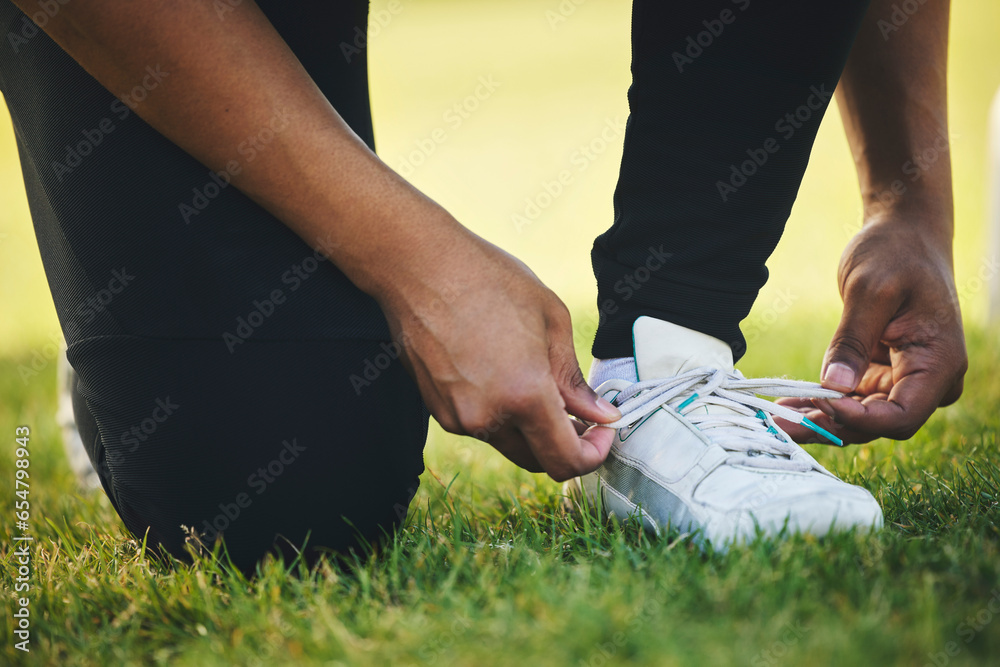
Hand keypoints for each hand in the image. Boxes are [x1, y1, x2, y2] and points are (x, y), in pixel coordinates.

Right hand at [378, 228, 619, 480]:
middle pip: (537, 461)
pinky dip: (498, 412)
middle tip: (577, 413)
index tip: (601, 434)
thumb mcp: (551, 319)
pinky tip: (497, 370)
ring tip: (533, 378)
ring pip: (508, 442)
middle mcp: (489, 417)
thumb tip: (601, 415)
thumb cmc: (489, 280)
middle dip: (563, 445)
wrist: (419, 266)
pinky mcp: (437, 410)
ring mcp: (458, 417)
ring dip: (528, 427)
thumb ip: (575, 379)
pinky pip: (480, 425)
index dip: (592, 456)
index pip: (566, 462)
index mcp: (525, 395)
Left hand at [777, 215, 966, 443]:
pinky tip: (787, 405)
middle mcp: (928, 381)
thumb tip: (834, 386)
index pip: (901, 416)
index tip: (819, 403)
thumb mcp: (871, 290)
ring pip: (862, 417)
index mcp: (938, 363)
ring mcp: (904, 380)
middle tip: (779, 425)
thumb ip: (853, 340)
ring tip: (775, 419)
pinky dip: (822, 404)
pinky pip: (853, 400)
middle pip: (877, 425)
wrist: (905, 235)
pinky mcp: (881, 374)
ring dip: (819, 419)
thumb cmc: (896, 253)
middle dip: (829, 426)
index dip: (859, 420)